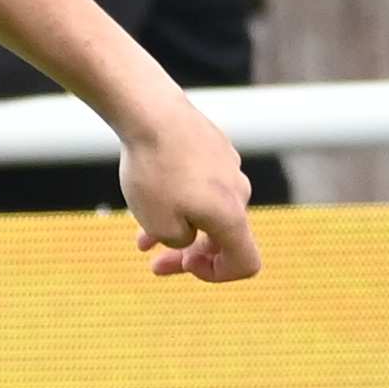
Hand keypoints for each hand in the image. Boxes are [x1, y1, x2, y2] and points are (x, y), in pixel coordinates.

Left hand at [118, 97, 258, 280]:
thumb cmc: (154, 171)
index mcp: (232, 216)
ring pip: (207, 209)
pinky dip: (177, 198)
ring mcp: (228, 166)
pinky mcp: (214, 146)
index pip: (247, 263)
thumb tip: (189, 234)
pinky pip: (200, 184)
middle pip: (223, 237)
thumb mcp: (160, 225)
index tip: (185, 265)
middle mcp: (238, 192)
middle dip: (189, 255)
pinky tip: (147, 198)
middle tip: (155, 264)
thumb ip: (180, 243)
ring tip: (142, 237)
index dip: (218, 275)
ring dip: (178, 227)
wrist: (150, 112)